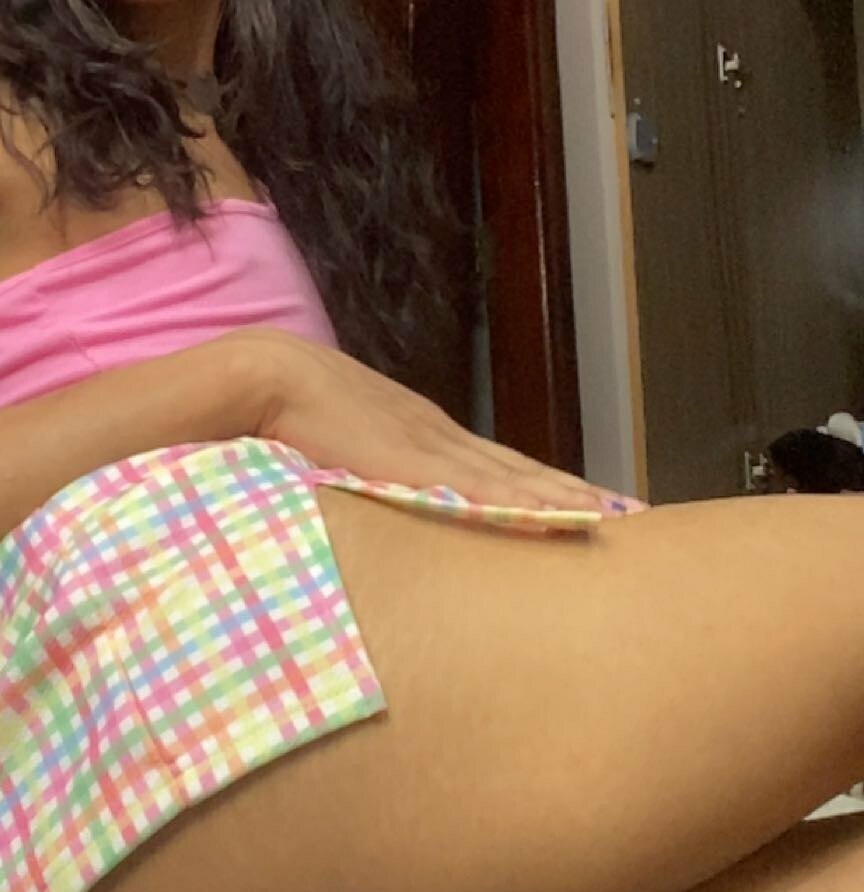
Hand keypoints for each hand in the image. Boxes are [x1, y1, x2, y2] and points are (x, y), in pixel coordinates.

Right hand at [257, 334, 630, 517]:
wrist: (269, 376)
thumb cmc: (290, 411)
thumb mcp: (339, 444)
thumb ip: (363, 469)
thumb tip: (370, 502)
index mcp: (420, 433)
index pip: (494, 463)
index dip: (540, 483)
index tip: (581, 500)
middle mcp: (438, 435)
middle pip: (519, 469)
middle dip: (569, 491)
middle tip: (622, 511)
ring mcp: (430, 445)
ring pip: (513, 477)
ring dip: (561, 497)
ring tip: (608, 515)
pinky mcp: (413, 461)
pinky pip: (480, 488)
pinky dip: (522, 502)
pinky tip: (558, 515)